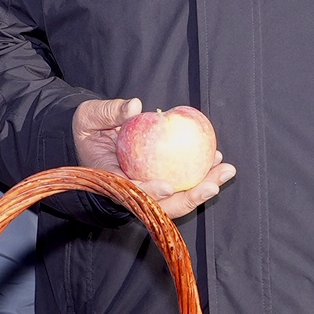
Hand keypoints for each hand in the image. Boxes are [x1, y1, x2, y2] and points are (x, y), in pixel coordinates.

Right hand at [71, 96, 235, 217]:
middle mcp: (130, 191)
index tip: (167, 186)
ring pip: (176, 198)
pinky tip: (217, 159)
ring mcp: (146, 188)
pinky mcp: (158, 180)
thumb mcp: (89, 115)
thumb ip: (110, 112)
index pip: (129, 193)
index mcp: (109, 180)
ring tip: (226, 170)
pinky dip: (200, 173)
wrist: (90, 135)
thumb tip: (135, 107)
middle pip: (161, 206)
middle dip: (189, 199)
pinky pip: (181, 182)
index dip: (148, 193)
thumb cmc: (87, 126)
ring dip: (203, 187)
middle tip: (213, 185)